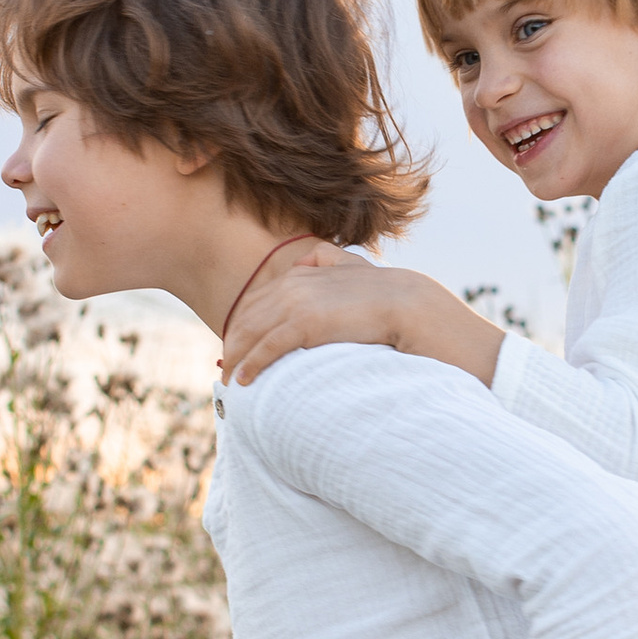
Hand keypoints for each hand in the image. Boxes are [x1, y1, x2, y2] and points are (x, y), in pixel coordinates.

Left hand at [223, 256, 503, 387]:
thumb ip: (330, 259)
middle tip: (227, 371)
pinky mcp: (304, 324)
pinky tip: (244, 381)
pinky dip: (251, 364)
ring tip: (231, 382)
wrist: (410, 305)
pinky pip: (266, 347)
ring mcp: (296, 303)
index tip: (237, 349)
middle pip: (247, 318)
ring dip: (236, 359)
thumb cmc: (386, 294)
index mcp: (301, 274)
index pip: (257, 301)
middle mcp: (293, 284)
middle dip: (234, 345)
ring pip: (250, 333)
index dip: (243, 326)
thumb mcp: (354, 267)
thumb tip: (311, 257)